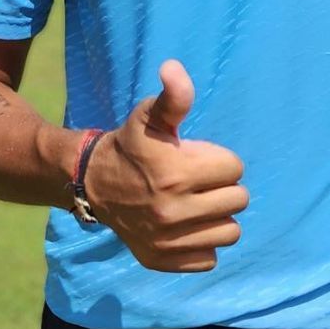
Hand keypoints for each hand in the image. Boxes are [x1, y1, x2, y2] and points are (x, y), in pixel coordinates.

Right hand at [84, 59, 249, 272]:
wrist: (91, 183)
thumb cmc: (131, 145)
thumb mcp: (150, 116)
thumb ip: (173, 96)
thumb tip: (174, 68)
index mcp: (176, 175)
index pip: (235, 169)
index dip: (220, 160)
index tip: (197, 159)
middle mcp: (172, 212)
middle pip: (238, 201)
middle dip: (222, 187)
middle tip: (198, 182)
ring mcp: (167, 241)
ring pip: (230, 232)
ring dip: (219, 217)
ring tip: (197, 203)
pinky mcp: (162, 261)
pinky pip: (209, 259)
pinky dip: (203, 243)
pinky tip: (186, 226)